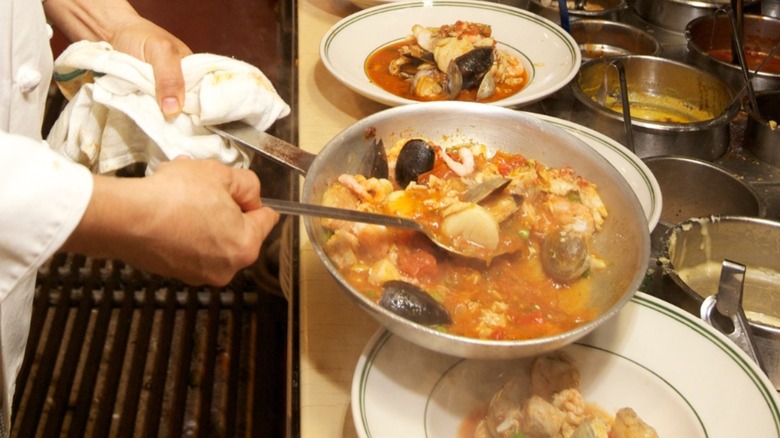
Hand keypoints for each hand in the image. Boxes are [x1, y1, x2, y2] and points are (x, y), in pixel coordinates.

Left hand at [44, 0, 192, 118]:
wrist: (109, 33)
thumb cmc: (140, 36)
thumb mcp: (161, 51)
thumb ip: (170, 78)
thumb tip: (173, 112)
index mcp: (195, 74)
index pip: (207, 98)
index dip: (203, 112)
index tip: (196, 125)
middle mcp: (182, 87)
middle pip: (189, 111)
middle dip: (180, 119)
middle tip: (173, 127)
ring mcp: (165, 96)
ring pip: (170, 116)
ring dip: (163, 121)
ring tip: (161, 129)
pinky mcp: (148, 102)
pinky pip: (153, 115)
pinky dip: (149, 118)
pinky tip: (150, 124)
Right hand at [64, 158, 279, 285]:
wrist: (125, 217)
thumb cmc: (174, 196)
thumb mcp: (221, 174)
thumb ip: (248, 184)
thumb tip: (251, 195)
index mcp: (245, 246)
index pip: (267, 219)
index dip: (253, 199)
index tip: (241, 191)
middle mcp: (226, 268)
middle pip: (237, 229)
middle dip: (223, 206)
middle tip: (205, 187)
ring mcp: (198, 274)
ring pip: (211, 236)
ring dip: (202, 215)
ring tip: (180, 193)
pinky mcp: (174, 272)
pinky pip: (189, 245)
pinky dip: (183, 228)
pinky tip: (168, 209)